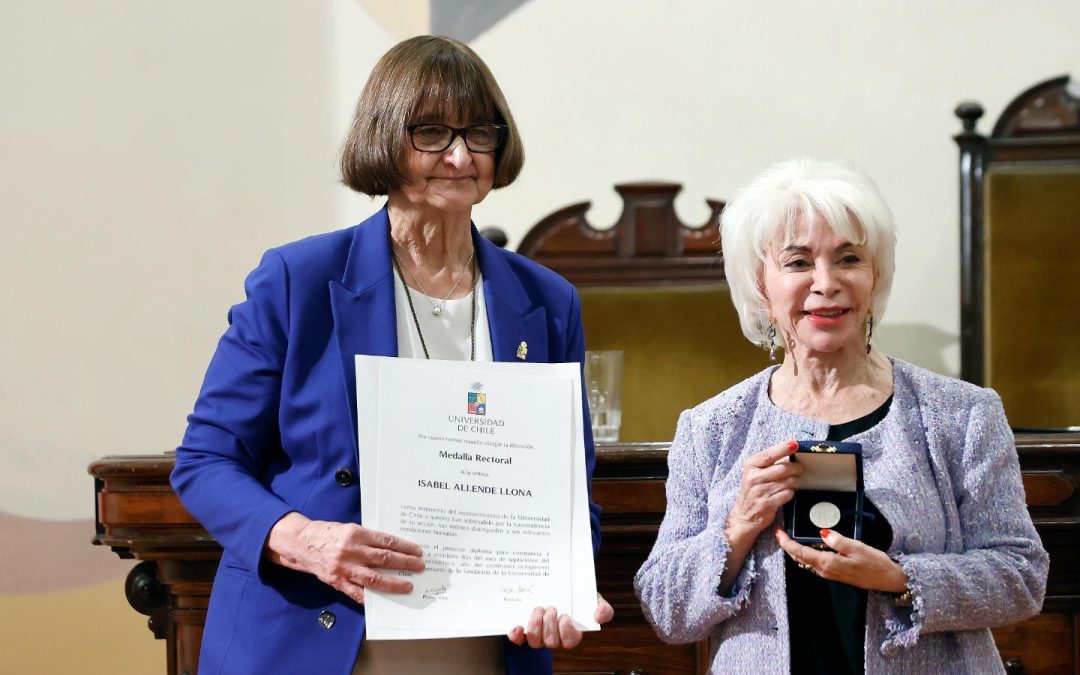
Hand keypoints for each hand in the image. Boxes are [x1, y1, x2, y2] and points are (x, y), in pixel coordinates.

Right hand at [265, 512, 424, 603]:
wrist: (301, 543)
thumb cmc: (328, 534)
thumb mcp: (349, 529)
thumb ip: (368, 539)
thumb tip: (392, 548)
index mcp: (356, 534)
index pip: (386, 541)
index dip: (404, 547)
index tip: (417, 551)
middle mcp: (351, 551)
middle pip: (384, 559)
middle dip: (405, 563)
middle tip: (420, 566)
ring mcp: (344, 568)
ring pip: (374, 578)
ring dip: (393, 583)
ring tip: (407, 585)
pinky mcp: (337, 581)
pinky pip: (356, 593)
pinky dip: (370, 598)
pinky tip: (383, 600)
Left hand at [506, 593, 613, 649]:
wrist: (561, 583)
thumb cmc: (578, 594)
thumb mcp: (594, 598)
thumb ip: (603, 608)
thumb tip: (598, 617)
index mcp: (571, 632)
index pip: (569, 641)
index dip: (566, 631)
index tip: (565, 615)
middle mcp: (554, 635)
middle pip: (551, 642)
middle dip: (550, 625)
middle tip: (551, 608)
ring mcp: (538, 633)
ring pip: (534, 641)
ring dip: (536, 625)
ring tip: (539, 608)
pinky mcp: (524, 628)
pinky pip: (518, 639)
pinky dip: (516, 635)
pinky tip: (517, 626)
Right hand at [726, 440, 802, 540]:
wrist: (744, 515)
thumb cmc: (754, 490)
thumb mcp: (755, 473)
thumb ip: (769, 463)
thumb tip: (790, 451)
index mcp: (751, 465)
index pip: (770, 454)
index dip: (784, 448)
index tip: (795, 444)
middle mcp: (754, 477)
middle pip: (783, 468)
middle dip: (796, 468)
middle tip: (799, 469)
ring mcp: (760, 491)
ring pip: (789, 481)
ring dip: (795, 481)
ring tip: (793, 482)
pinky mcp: (768, 503)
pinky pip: (788, 494)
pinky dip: (791, 493)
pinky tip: (786, 493)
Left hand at [775, 527, 907, 592]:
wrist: (888, 579)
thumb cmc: (875, 563)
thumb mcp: (857, 548)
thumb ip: (838, 541)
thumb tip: (822, 533)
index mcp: (827, 563)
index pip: (800, 553)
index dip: (787, 543)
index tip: (778, 533)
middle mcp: (825, 571)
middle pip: (799, 558)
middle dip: (788, 546)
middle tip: (781, 533)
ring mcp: (830, 573)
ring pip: (805, 562)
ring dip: (796, 550)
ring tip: (790, 537)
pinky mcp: (835, 573)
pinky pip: (814, 563)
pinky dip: (806, 554)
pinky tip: (808, 546)